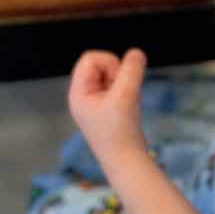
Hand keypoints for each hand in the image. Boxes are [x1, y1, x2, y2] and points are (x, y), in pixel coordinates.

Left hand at [68, 49, 148, 170]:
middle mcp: (83, 96)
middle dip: (117, 72)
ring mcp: (95, 102)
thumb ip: (131, 70)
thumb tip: (136, 52)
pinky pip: (116, 86)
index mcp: (78, 93)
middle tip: (124, 92)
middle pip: (100, 64)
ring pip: (110, 75)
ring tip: (127, 101)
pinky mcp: (107, 108)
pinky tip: (130, 105)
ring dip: (123, 82)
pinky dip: (126, 90)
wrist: (127, 162)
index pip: (90, 58)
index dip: (109, 62)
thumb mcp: (126, 96)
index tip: (120, 81)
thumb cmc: (121, 132)